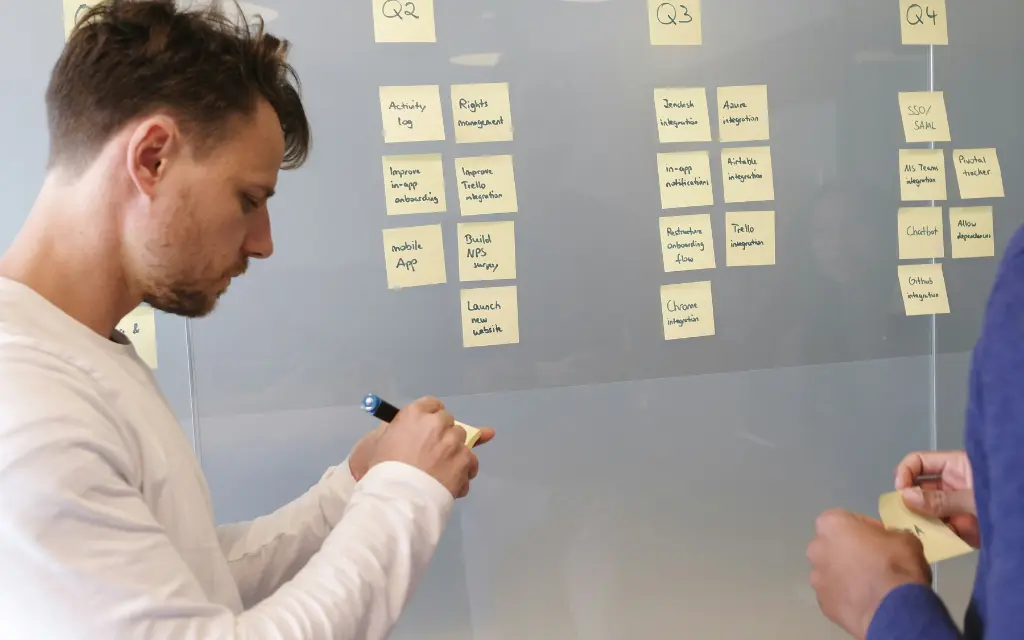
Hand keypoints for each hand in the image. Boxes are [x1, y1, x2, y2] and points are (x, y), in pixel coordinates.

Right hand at [368, 397, 487, 497]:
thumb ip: (395, 430)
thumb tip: (405, 430)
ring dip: (455, 452)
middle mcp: (437, 424)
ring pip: (462, 441)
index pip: (432, 404)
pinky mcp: (466, 461)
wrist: (398, 497)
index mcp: (414, 414)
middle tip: (432, 452)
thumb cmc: (382, 470)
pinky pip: (471, 462)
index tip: (427, 428)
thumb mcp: (378, 442)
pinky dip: (465, 471)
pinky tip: (455, 481)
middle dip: (442, 434)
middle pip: (448, 422)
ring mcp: (454, 442)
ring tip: (444, 470)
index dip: (430, 416)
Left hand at [808, 509, 930, 638]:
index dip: (866, 529)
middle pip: (834, 546)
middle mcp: (816, 548)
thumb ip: (888, 534)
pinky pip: (835, 594)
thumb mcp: (905, 538)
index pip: (848, 520)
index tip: (881, 541)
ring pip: (831, 571)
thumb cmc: (897, 565)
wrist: (894, 611)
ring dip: (846, 575)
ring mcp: (815, 578)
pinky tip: (865, 602)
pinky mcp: (822, 603)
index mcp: (831, 524)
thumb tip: (885, 543)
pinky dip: (846, 596)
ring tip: (870, 586)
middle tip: (874, 562)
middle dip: (850, 552)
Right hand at [895, 450, 978, 547]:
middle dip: (908, 502)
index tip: (901, 492)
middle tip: (902, 517)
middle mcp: (950, 485)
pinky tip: (930, 544)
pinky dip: (932, 538)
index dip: (904, 473)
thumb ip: (940, 499)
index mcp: (954, 467)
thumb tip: (904, 497)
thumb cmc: (1009, 498)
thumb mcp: (974, 497)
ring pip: (925, 512)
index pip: (918, 462)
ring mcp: (955, 507)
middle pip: (917, 488)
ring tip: (914, 533)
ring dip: (918, 522)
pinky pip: (939, 531)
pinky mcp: (961, 529)